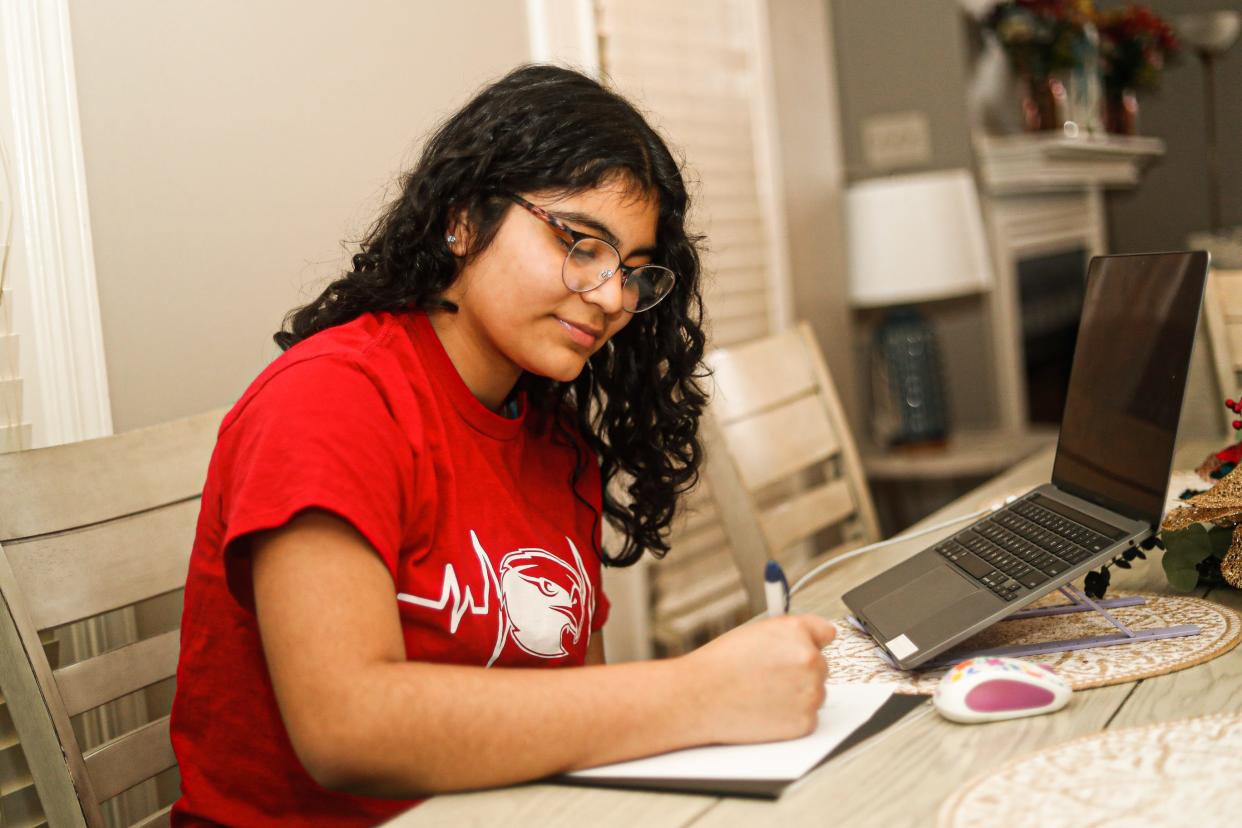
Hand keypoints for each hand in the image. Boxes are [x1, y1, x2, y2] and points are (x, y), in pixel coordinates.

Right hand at [679, 614, 835, 744]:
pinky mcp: (805, 722)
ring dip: (796, 696)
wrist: (698, 697)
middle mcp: (810, 659)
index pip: (826, 633)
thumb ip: (785, 636)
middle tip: (769, 677)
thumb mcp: (754, 633)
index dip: (812, 642)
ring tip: (762, 694)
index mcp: (797, 632)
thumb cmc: (718, 665)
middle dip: (800, 672)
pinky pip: (808, 718)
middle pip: (820, 666)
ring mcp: (811, 692)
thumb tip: (803, 643)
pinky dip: (790, 719)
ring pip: (814, 693)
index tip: (807, 648)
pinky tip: (765, 711)